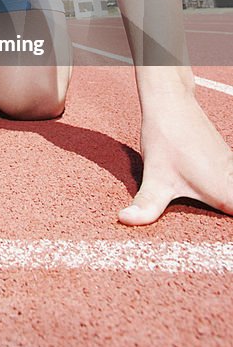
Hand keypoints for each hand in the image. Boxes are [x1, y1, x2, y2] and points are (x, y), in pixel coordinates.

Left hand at [119, 92, 232, 224]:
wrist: (170, 101)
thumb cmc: (166, 138)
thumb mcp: (156, 178)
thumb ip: (146, 206)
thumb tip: (124, 219)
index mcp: (226, 193)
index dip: (230, 236)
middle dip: (227, 222)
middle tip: (223, 246)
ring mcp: (232, 170)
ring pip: (232, 193)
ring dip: (224, 204)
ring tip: (204, 208)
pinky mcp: (225, 161)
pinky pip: (230, 182)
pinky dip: (224, 194)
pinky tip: (209, 194)